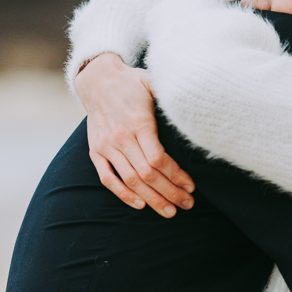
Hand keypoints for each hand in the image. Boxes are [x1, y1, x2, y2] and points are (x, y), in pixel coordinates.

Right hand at [74, 53, 194, 217]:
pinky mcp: (96, 151)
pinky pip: (107, 178)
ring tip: (169, 211)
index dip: (176, 176)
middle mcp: (121, 137)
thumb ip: (171, 95)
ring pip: (130, 180)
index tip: (191, 186)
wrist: (97, 79)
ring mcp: (106, 146)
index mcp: (138, 122)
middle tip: (187, 204)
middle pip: (147, 174)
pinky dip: (123, 194)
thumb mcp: (152, 81)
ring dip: (151, 199)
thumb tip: (196, 104)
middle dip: (169, 193)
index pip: (158, 159)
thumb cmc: (131, 82)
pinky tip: (140, 204)